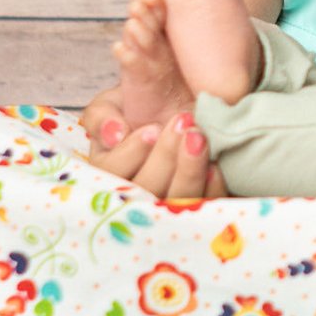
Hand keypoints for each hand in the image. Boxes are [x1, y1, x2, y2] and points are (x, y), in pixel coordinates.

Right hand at [83, 90, 226, 198]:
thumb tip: (114, 134)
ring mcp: (169, 208)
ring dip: (189, 170)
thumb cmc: (140, 112)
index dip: (131, 153)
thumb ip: (102, 116)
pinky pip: (207, 206)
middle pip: (146, 190)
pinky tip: (214, 164)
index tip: (152, 129)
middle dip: (164, 156)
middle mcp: (136, 198)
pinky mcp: (200, 208)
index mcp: (108, 175)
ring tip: (198, 136)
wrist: (180, 115)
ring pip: (177, 200)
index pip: (112, 174)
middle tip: (181, 120)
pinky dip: (212, 186)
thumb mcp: (113, 106)